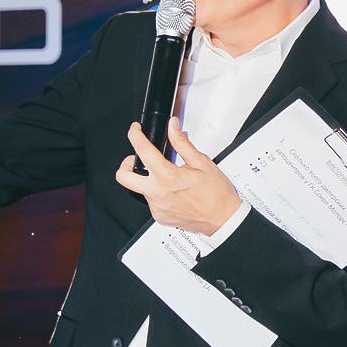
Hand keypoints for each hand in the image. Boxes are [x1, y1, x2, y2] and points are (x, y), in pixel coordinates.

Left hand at [114, 119, 243, 234]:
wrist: (223, 219)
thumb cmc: (216, 194)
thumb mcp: (201, 162)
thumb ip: (182, 143)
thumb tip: (173, 128)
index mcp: (167, 176)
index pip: (142, 150)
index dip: (135, 135)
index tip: (135, 130)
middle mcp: (157, 193)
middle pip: (123, 176)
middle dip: (126, 164)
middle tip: (136, 159)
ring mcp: (156, 207)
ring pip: (140, 189)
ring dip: (148, 180)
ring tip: (167, 178)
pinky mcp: (159, 217)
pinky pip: (151, 202)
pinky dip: (158, 194)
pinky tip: (173, 192)